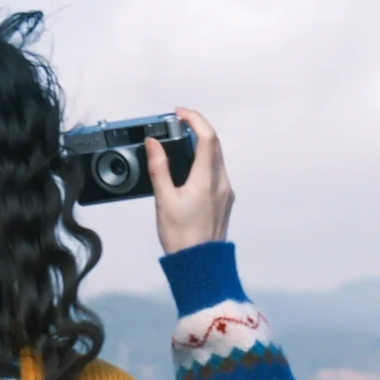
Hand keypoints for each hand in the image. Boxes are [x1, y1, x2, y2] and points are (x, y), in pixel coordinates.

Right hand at [144, 108, 234, 253]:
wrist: (200, 266)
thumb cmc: (182, 238)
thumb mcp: (164, 200)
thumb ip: (159, 168)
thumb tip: (153, 144)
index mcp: (206, 180)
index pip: (207, 137)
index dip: (194, 119)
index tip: (179, 113)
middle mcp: (221, 183)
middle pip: (214, 144)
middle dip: (196, 129)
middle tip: (176, 125)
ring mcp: (226, 192)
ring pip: (217, 157)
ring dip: (201, 145)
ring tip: (179, 144)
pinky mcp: (225, 201)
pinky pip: (217, 172)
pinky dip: (204, 161)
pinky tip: (188, 169)